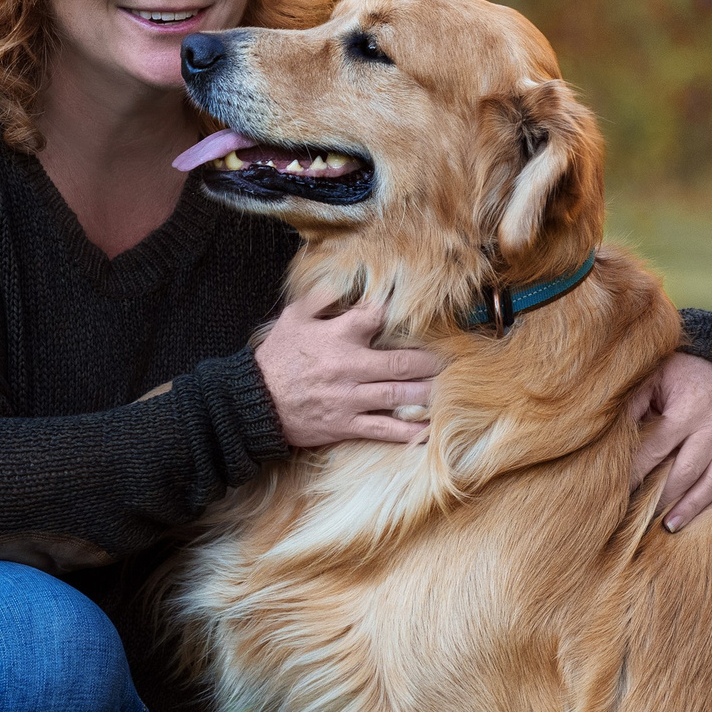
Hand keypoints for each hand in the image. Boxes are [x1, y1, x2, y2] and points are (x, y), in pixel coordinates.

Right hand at [254, 290, 444, 448]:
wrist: (254, 402)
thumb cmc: (275, 358)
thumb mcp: (292, 319)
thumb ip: (320, 297)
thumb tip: (345, 280)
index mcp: (338, 337)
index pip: (377, 318)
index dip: (401, 314)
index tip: (425, 313)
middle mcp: (349, 367)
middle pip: (402, 363)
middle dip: (433, 361)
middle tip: (458, 359)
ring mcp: (350, 399)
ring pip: (399, 395)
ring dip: (428, 393)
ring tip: (453, 389)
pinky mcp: (346, 425)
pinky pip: (384, 429)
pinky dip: (409, 431)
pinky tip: (430, 429)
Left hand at [628, 351, 711, 532]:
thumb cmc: (679, 372)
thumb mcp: (654, 377)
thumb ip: (634, 403)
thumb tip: (612, 434)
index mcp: (687, 412)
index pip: (656, 449)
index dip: (635, 471)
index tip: (617, 491)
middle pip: (685, 472)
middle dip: (661, 496)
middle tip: (638, 518)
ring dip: (693, 507)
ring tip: (670, 527)